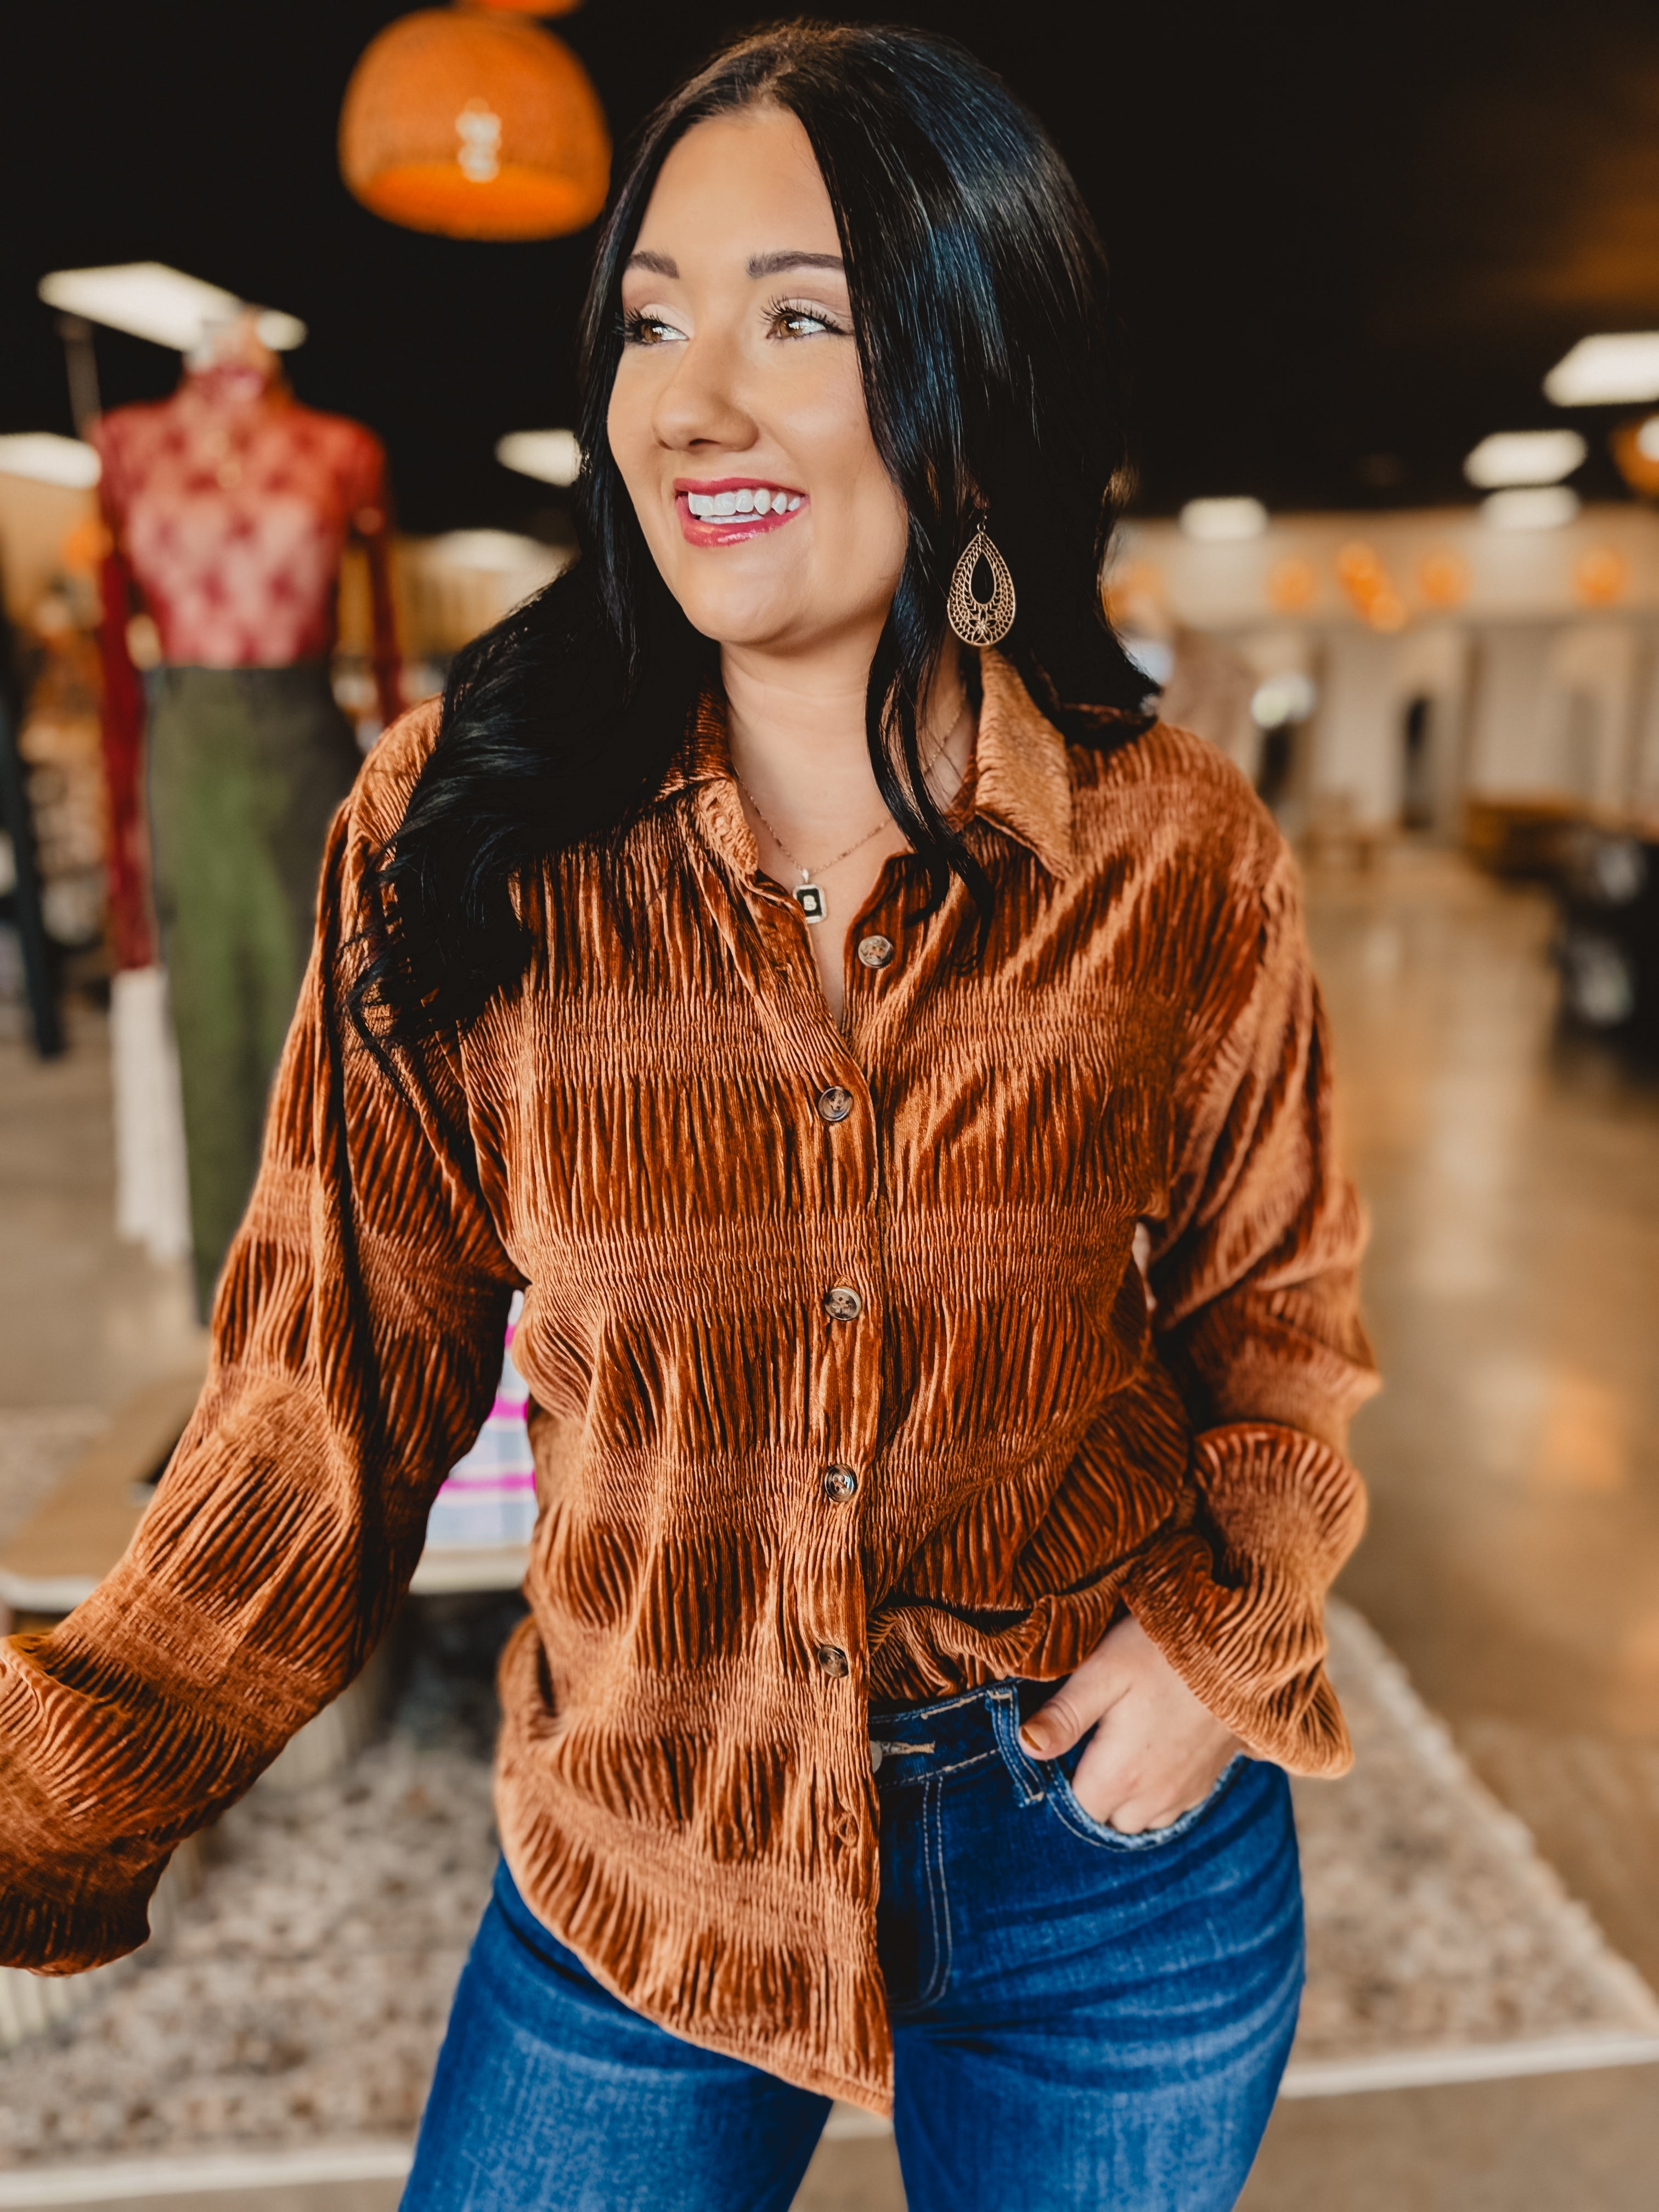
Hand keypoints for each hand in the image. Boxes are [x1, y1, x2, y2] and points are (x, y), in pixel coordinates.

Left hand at [1019, 1613, 1244, 1833]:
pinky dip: (1155, 1792)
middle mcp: (1153, 1797)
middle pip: (1106, 1818)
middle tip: (1085, 1745)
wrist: (1242, 1646)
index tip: (1058, 1749)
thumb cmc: (1164, 1651)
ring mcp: (1185, 1793)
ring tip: (1117, 1750)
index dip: (1059, 1782)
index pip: (1074, 1808)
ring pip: (1140, 1819)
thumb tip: (1026, 1745)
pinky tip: (1151, 1752)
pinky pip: (1172, 1807)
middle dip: (1091, 1792)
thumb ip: (1065, 1713)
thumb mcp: (1104, 1670)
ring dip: (1124, 1796)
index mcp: (1119, 1775)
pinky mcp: (1208, 1781)